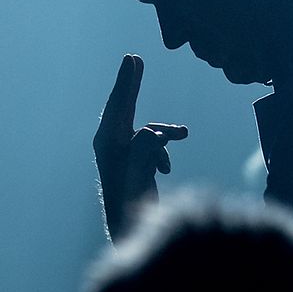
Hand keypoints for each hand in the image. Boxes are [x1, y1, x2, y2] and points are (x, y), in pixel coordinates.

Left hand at [93, 54, 187, 242]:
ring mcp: (122, 155)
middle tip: (133, 59)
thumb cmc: (133, 207)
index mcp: (107, 145)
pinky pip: (152, 145)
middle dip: (131, 86)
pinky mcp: (133, 163)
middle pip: (123, 108)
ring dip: (165, 134)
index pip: (118, 106)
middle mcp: (111, 146)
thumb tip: (151, 132)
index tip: (132, 59)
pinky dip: (163, 152)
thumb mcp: (138, 178)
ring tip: (184, 134)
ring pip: (146, 130)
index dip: (126, 82)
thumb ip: (143, 153)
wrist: (131, 232)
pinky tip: (166, 169)